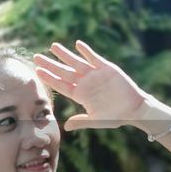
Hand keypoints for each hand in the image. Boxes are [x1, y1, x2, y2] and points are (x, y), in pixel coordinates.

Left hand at [33, 40, 148, 130]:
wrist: (134, 109)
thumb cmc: (115, 117)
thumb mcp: (96, 120)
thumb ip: (81, 121)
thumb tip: (65, 127)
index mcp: (80, 95)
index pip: (61, 85)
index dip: (49, 78)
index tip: (37, 71)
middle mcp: (85, 83)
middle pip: (64, 72)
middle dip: (50, 64)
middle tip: (36, 56)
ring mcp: (95, 74)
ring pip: (76, 62)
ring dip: (65, 54)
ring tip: (53, 46)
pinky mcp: (107, 68)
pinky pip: (94, 58)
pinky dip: (86, 51)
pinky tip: (77, 44)